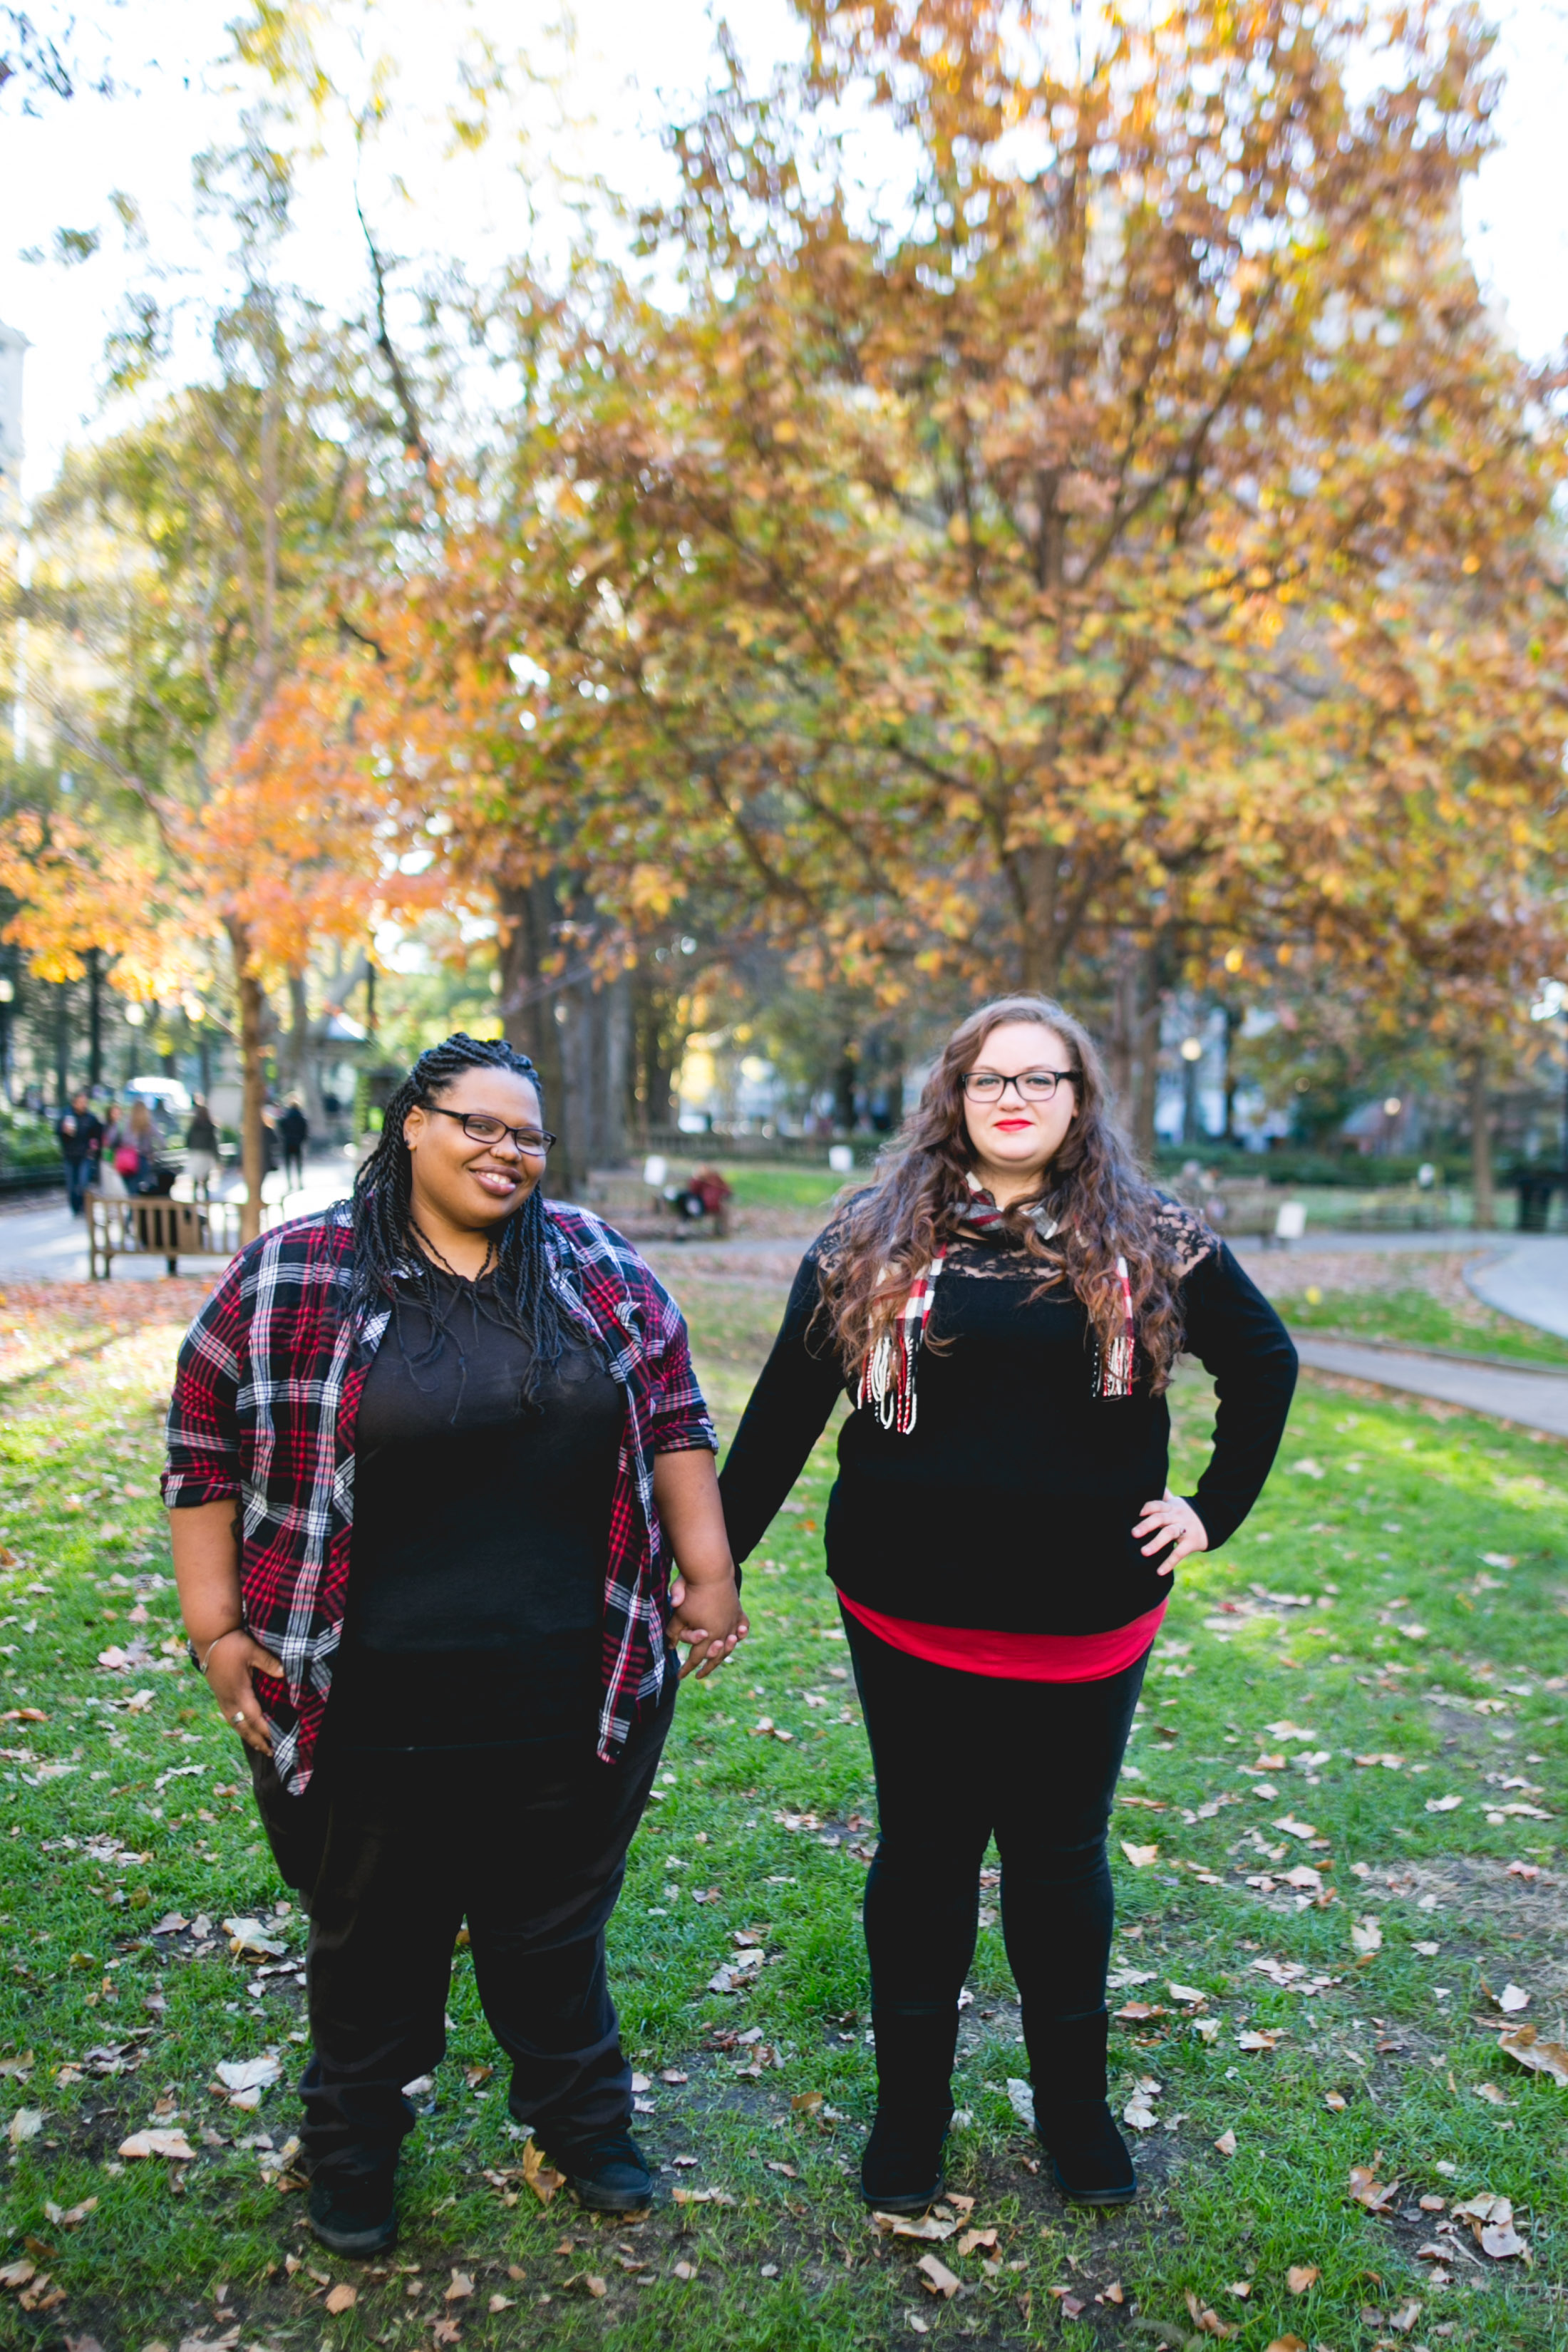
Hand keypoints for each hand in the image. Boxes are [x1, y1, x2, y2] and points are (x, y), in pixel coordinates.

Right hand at [203, 1629, 283, 1753]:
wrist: (209, 1638)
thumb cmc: (231, 1643)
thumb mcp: (252, 1650)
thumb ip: (268, 1663)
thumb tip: (284, 1673)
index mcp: (238, 1692)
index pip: (254, 1718)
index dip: (265, 1731)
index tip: (276, 1741)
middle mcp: (229, 1700)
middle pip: (244, 1727)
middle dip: (257, 1741)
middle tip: (270, 1753)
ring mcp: (222, 1698)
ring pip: (235, 1724)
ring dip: (248, 1737)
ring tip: (259, 1746)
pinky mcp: (219, 1694)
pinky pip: (229, 1717)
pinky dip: (239, 1727)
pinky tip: (244, 1728)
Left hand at [667, 1574, 748, 1679]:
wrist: (711, 1572)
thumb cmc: (692, 1593)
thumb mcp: (678, 1614)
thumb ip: (672, 1631)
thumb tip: (668, 1647)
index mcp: (707, 1636)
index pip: (695, 1658)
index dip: (687, 1668)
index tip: (680, 1677)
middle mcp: (723, 1633)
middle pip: (715, 1657)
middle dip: (706, 1668)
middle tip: (699, 1676)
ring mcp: (733, 1623)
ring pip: (729, 1646)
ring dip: (723, 1655)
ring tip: (717, 1661)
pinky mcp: (738, 1612)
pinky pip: (743, 1627)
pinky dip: (741, 1634)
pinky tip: (736, 1638)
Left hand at [1132, 1489, 1208, 1575]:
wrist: (1214, 1520)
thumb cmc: (1186, 1513)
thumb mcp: (1176, 1503)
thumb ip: (1163, 1496)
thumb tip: (1150, 1480)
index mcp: (1171, 1507)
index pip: (1158, 1504)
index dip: (1148, 1507)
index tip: (1137, 1513)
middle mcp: (1176, 1516)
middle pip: (1160, 1518)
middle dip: (1147, 1525)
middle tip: (1134, 1533)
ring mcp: (1185, 1529)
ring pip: (1169, 1534)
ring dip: (1156, 1543)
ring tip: (1143, 1552)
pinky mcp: (1191, 1543)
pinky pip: (1179, 1553)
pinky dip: (1169, 1563)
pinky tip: (1159, 1571)